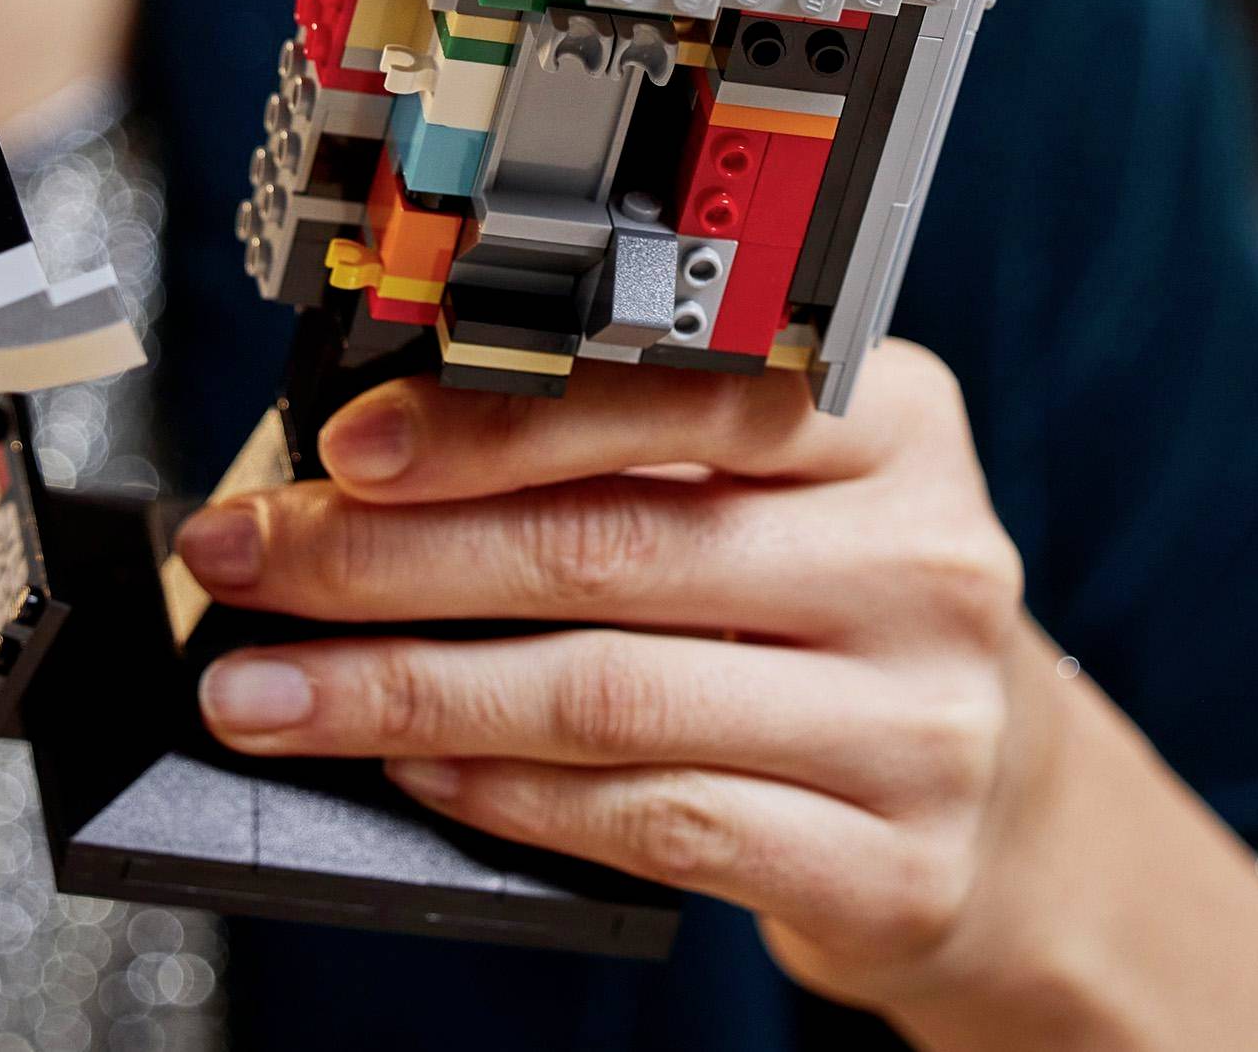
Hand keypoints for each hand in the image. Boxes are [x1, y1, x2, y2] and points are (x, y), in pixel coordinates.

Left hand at [176, 341, 1257, 1047]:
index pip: (667, 395)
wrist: (1012, 810)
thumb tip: (360, 451)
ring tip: (266, 688)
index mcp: (887, 417)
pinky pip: (651, 820)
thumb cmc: (834, 605)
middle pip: (604, 548)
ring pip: (604, 694)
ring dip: (401, 690)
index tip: (341, 442)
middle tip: (245, 563)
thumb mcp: (776, 486)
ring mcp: (915, 722)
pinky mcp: (887, 863)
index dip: (488, 418)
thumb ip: (621, 450)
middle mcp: (918, 558)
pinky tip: (407, 765)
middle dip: (388, 558)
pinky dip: (502, 791)